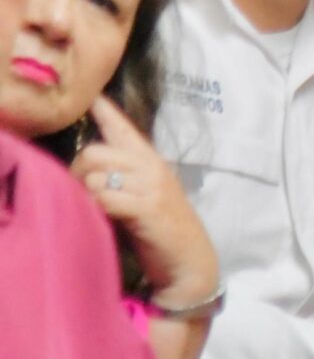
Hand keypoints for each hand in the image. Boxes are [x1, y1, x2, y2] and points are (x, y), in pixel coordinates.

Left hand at [73, 94, 219, 305]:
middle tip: (78, 194)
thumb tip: (90, 172)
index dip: (107, 112)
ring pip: (95, 174)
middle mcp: (151, 166)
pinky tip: (100, 216)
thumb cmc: (163, 231)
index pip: (125, 130)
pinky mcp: (147, 206)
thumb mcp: (146, 196)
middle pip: (95, 152)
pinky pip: (105, 196)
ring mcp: (151, 185)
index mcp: (152, 161)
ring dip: (84, 193)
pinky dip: (95, 205)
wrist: (190, 261)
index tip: (93, 97)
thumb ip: (125, 179)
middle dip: (77, 172)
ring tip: (91, 209)